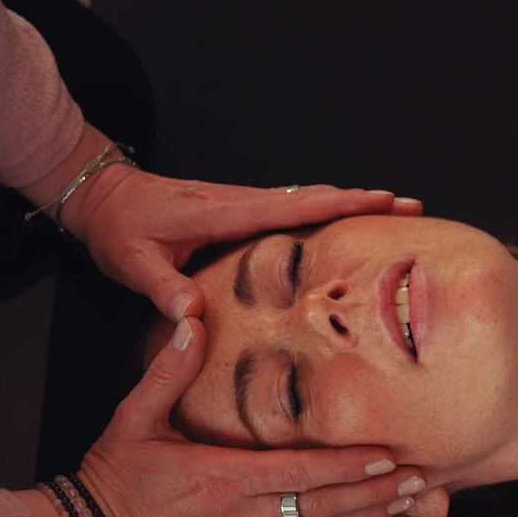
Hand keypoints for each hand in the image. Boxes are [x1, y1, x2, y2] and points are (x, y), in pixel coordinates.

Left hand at [27, 126, 423, 320]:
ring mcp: (245, 205)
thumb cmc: (119, 229)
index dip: (342, 205)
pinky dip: (330, 213)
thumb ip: (164, 291)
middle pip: (318, 198)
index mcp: (225, 213)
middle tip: (415, 207)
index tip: (383, 202)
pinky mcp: (243, 213)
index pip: (295, 206)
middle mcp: (243, 202)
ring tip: (398, 215)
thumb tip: (193, 318)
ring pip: (310, 202)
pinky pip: (296, 210)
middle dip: (368, 201)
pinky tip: (349, 226)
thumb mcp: (133, 263)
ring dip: (354, 205)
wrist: (102, 198)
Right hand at [70, 316, 424, 516]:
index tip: (384, 457)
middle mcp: (240, 513)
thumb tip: (189, 321)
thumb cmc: (115, 477)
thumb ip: (166, 372)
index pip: (297, 476)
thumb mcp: (133, 418)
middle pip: (321, 509)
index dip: (344, 468)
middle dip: (373, 496)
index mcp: (220, 478)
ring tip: (407, 503)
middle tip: (417, 480)